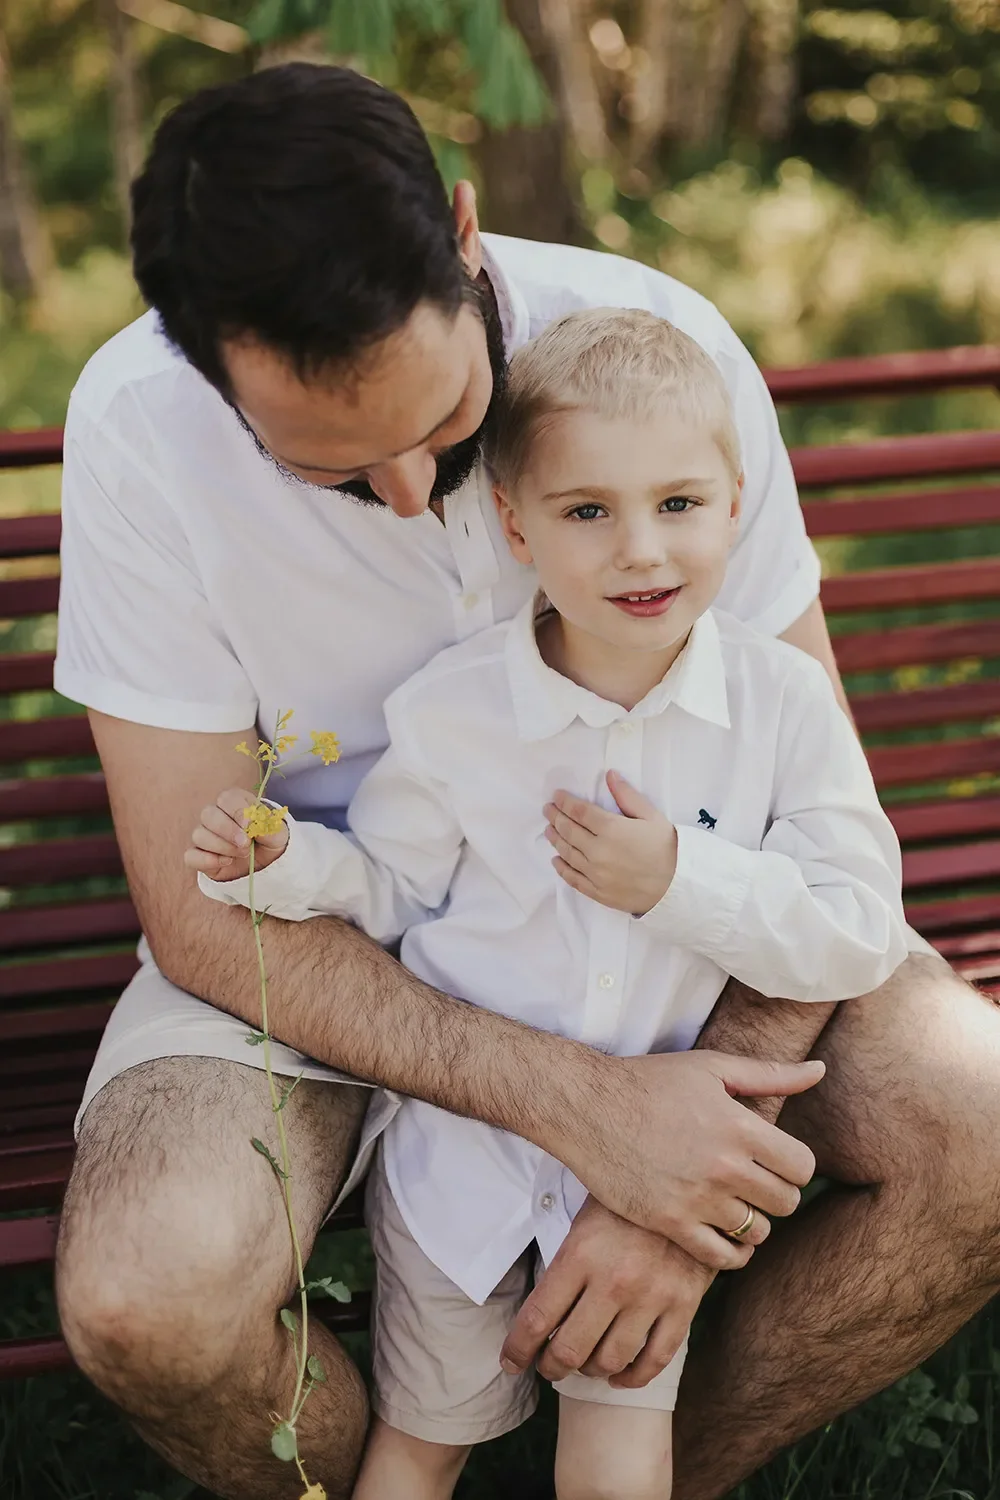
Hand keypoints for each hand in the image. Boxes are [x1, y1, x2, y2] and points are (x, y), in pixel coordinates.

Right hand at [183, 787, 288, 880]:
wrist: (267, 864)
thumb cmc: (270, 841)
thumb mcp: (278, 833)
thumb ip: (268, 826)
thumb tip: (252, 825)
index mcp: (236, 803)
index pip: (226, 798)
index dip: (237, 812)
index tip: (249, 826)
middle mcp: (216, 816)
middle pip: (207, 814)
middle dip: (228, 831)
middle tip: (246, 844)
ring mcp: (206, 836)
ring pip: (198, 835)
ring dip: (221, 846)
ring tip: (243, 854)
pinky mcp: (199, 856)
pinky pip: (190, 856)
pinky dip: (207, 860)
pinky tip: (226, 862)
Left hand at [500, 1197, 735, 1386]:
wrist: (686, 1186)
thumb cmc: (624, 1204)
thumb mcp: (583, 1221)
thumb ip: (563, 1266)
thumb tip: (537, 1315)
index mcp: (581, 1254)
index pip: (538, 1319)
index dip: (518, 1349)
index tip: (511, 1362)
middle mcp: (614, 1281)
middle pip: (570, 1350)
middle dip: (551, 1367)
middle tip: (547, 1366)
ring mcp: (652, 1296)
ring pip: (610, 1360)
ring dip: (590, 1372)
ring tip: (583, 1365)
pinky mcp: (683, 1306)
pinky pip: (655, 1360)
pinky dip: (633, 1377)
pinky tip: (619, 1375)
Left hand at [544, 770, 677, 913]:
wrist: (678, 887)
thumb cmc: (667, 848)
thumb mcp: (651, 816)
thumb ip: (627, 795)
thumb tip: (610, 775)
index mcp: (611, 829)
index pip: (579, 812)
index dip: (565, 802)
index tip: (557, 796)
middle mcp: (597, 851)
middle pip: (569, 831)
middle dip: (556, 817)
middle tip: (547, 810)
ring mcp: (595, 873)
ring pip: (567, 853)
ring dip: (556, 840)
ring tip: (549, 830)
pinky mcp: (598, 892)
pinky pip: (573, 879)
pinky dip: (562, 868)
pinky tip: (556, 860)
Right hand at [554, 1048, 823, 1269]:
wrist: (587, 1107)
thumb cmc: (650, 1082)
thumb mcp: (712, 1068)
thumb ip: (771, 1074)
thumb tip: (819, 1069)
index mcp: (739, 1125)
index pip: (802, 1167)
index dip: (793, 1165)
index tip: (775, 1161)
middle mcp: (724, 1166)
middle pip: (785, 1203)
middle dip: (776, 1194)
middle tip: (755, 1183)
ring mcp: (697, 1198)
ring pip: (758, 1232)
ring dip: (754, 1222)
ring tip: (735, 1205)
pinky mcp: (670, 1223)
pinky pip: (722, 1257)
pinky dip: (732, 1253)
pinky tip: (723, 1234)